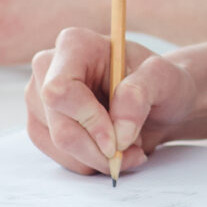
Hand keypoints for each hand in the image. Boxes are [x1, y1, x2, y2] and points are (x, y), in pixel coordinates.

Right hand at [24, 28, 200, 175]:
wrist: (159, 102)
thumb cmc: (161, 84)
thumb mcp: (167, 80)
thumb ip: (141, 94)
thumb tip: (119, 129)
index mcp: (75, 44)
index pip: (61, 90)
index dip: (88, 120)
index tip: (118, 142)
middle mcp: (48, 68)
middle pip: (60, 126)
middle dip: (98, 150)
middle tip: (132, 152)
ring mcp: (39, 98)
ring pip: (58, 146)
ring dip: (98, 158)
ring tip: (128, 146)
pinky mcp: (42, 124)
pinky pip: (58, 156)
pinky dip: (89, 162)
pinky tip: (111, 151)